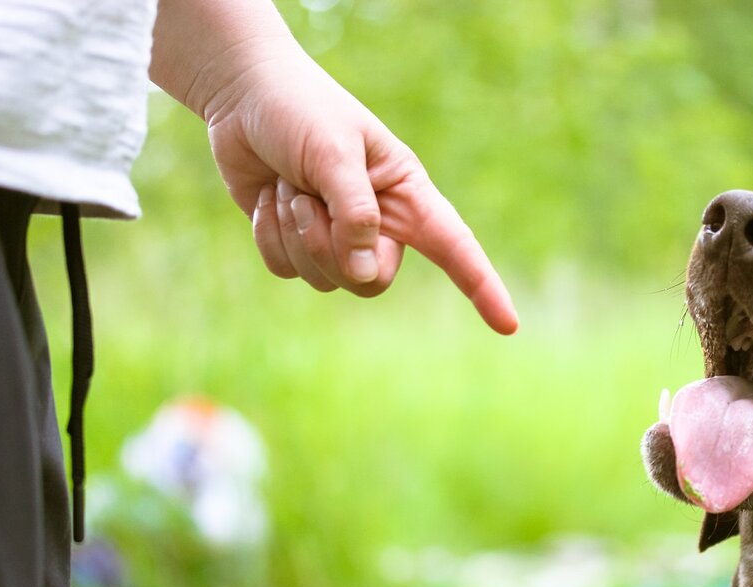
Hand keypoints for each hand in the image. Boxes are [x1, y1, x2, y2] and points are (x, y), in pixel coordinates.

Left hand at [200, 48, 517, 333]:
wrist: (243, 94)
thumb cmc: (299, 110)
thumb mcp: (333, 153)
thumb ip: (354, 214)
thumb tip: (364, 275)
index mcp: (406, 193)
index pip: (455, 247)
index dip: (483, 287)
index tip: (508, 325)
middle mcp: (378, 222)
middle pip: (371, 281)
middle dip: (330, 249)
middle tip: (307, 200)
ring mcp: (337, 235)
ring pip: (324, 278)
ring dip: (293, 231)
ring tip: (287, 186)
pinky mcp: (297, 242)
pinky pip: (287, 270)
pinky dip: (269, 236)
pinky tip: (267, 200)